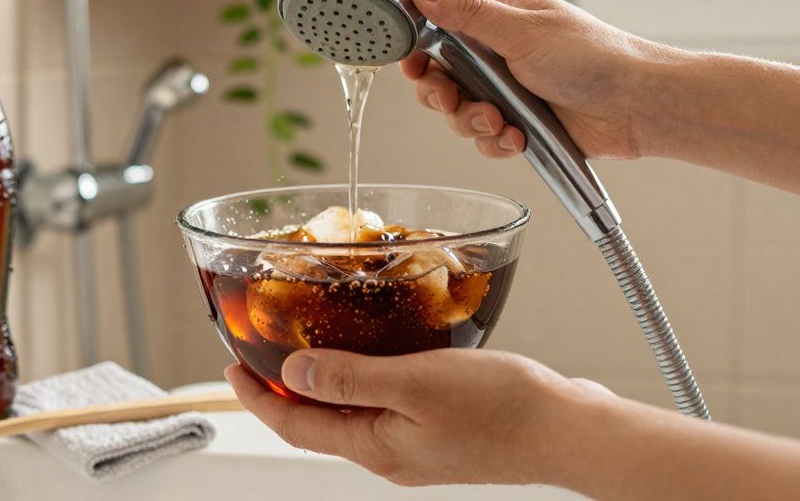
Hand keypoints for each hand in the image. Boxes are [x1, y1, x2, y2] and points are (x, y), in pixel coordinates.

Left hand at [224, 348, 611, 486]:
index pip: (294, 425)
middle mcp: (391, 453)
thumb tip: (292, 374)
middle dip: (280, 391)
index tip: (230, 368)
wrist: (569, 429)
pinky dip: (362, 381)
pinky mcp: (441, 430)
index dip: (255, 397)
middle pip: (317, 423)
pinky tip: (374, 354)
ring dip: (322, 384)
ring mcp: (417, 444)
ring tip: (306, 347)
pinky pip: (384, 405)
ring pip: (351, 414)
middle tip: (257, 355)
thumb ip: (350, 378)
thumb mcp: (414, 382)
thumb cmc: (505, 409)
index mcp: (376, 446)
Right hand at [401, 0, 676, 159]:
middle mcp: (499, 53)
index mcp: (498, 18)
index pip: (439, 30)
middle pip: (442, 78)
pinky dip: (496, 142)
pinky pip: (487, 138)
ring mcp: (510, 90)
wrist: (638, 106)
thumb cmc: (593, 57)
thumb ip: (466, 14)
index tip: (416, 69)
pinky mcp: (522, 123)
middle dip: (443, 96)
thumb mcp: (521, 31)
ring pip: (461, 113)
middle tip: (453, 101)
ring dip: (473, 123)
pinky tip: (518, 138)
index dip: (421, 53)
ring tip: (500, 123)